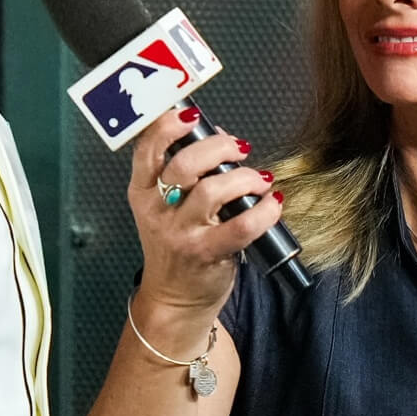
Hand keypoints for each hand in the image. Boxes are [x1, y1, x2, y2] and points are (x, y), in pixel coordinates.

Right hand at [127, 108, 282, 319]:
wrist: (175, 298)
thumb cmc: (177, 246)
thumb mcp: (169, 207)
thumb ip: (190, 171)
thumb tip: (222, 136)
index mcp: (143, 192)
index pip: (147, 149)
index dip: (169, 126)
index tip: (192, 117)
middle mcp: (158, 210)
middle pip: (184, 165)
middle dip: (218, 148)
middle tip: (239, 150)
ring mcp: (180, 233)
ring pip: (212, 191)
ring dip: (245, 178)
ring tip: (259, 181)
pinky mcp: (206, 253)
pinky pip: (240, 226)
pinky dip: (264, 211)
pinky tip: (272, 204)